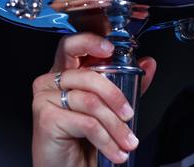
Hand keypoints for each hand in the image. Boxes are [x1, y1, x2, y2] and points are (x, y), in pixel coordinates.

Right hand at [31, 32, 156, 166]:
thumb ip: (128, 85)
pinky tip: (115, 152)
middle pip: (88, 74)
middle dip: (115, 96)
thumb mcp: (111, 109)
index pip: (72, 45)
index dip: (90, 42)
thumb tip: (149, 63)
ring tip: (127, 142)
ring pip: (91, 102)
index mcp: (66, 73)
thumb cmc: (84, 141)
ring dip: (115, 126)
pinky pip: (86, 122)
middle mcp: (51, 81)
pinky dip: (106, 139)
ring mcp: (45, 98)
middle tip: (129, 115)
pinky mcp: (46, 118)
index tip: (109, 49)